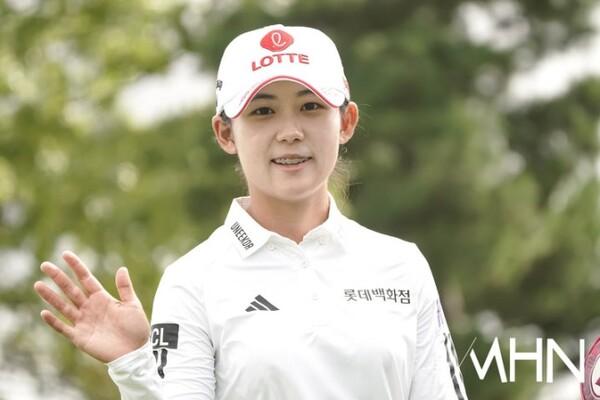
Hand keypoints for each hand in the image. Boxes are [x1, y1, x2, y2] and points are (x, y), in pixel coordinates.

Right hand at [34, 250, 150, 362]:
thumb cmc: (136, 328)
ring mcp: (83, 322)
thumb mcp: (132, 305)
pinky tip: (44, 312)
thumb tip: (121, 268)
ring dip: (51, 296)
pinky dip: (54, 321)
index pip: (86, 279)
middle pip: (71, 289)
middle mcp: (90, 307)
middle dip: (58, 278)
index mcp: (102, 298)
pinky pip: (63, 328)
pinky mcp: (80, 337)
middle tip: (45, 265)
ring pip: (63, 306)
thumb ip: (125, 288)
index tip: (65, 254)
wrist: (135, 352)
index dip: (76, 266)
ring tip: (38, 284)